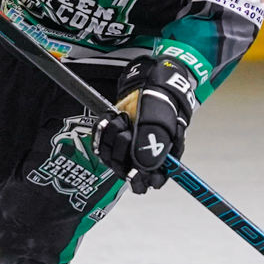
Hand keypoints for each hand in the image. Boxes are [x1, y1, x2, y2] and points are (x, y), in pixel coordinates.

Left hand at [96, 56, 196, 193]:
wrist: (149, 82)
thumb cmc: (162, 102)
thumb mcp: (161, 123)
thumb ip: (152, 146)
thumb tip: (143, 168)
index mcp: (163, 157)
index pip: (153, 181)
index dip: (142, 180)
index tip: (134, 172)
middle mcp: (144, 156)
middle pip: (127, 171)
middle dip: (122, 151)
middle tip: (127, 132)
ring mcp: (127, 148)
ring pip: (111, 159)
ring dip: (112, 138)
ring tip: (122, 120)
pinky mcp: (113, 139)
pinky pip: (100, 144)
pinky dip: (103, 131)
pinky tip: (112, 119)